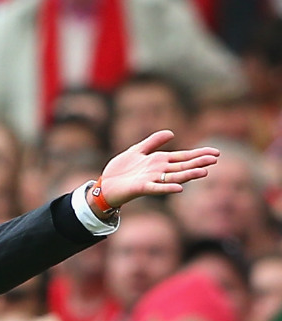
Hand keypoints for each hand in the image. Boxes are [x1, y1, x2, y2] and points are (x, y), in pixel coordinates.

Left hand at [96, 130, 218, 207]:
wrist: (105, 185)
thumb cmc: (120, 170)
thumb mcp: (137, 150)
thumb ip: (153, 142)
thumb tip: (172, 132)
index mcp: (159, 161)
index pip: (183, 157)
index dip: (198, 154)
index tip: (216, 152)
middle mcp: (159, 171)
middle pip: (182, 166)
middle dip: (198, 162)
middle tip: (215, 159)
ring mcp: (151, 180)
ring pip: (174, 176)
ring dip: (189, 175)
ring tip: (204, 172)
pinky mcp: (141, 188)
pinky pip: (156, 188)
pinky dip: (167, 187)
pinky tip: (180, 188)